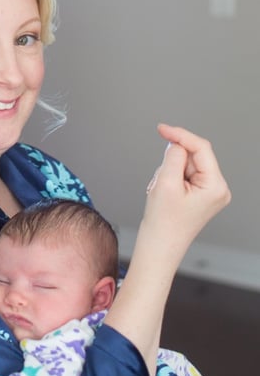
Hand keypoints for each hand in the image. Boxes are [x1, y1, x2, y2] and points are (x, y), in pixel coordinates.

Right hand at [141, 123, 230, 265]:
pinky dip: (170, 179)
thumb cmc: (163, 223)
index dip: (180, 135)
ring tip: (162, 193)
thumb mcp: (166, 182)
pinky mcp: (200, 195)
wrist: (159, 247)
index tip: (162, 129)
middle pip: (193, 157)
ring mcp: (210, 193)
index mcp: (216, 186)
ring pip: (186, 165)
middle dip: (172, 162)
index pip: (201, 148)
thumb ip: (173, 156)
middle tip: (160, 181)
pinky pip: (184, 175)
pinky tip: (165, 194)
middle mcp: (218, 188)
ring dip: (169, 172)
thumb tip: (177, 143)